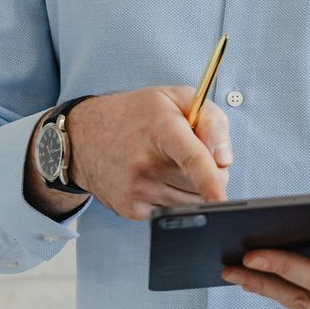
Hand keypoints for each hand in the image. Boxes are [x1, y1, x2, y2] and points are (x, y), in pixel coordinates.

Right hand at [71, 85, 232, 218]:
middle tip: (192, 153)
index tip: (221, 198)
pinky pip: (171, 211)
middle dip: (210, 174)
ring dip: (192, 188)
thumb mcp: (177, 97)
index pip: (191, 158)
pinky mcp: (131, 209)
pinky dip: (173, 197)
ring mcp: (137, 189)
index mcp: (162, 130)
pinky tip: (157, 178)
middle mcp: (146, 163)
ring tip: (171, 163)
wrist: (85, 136)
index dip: (209, 180)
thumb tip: (224, 159)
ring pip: (190, 202)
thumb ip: (212, 121)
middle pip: (201, 184)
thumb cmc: (137, 114)